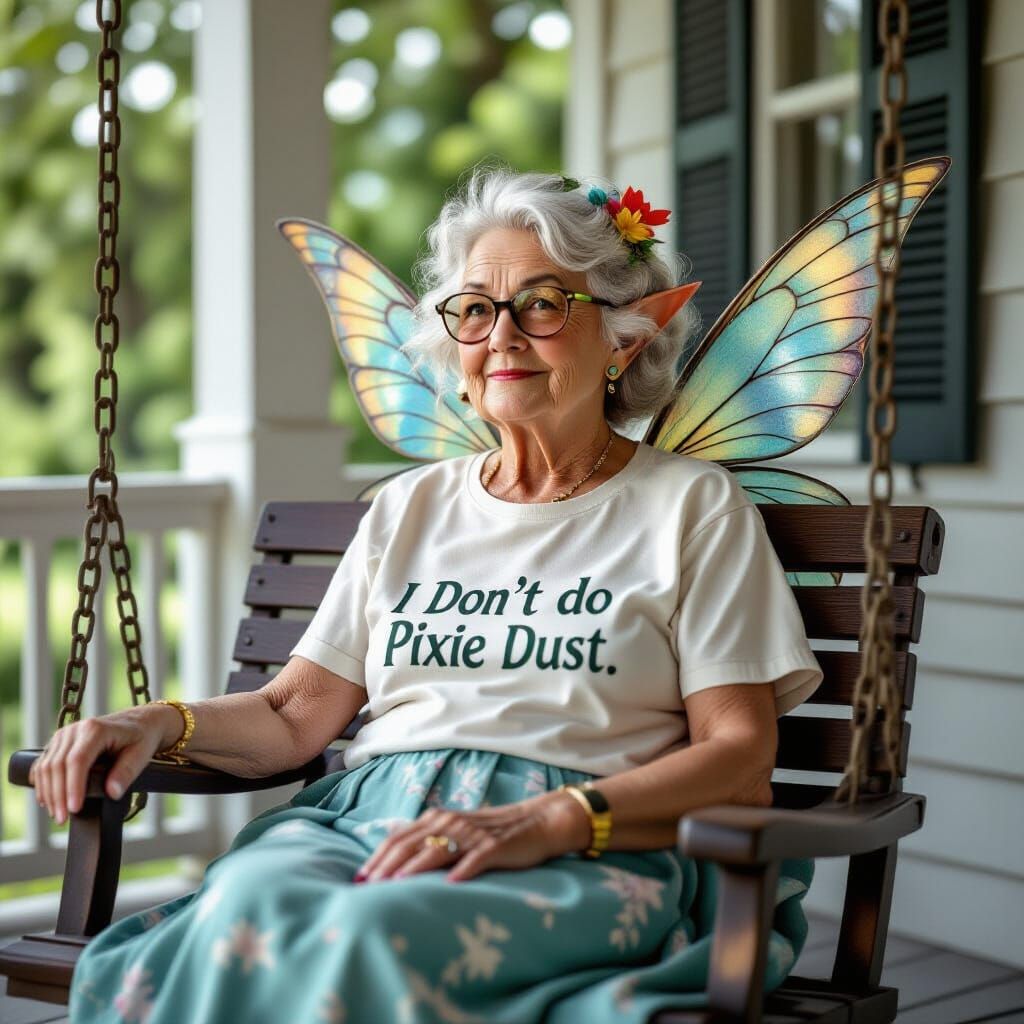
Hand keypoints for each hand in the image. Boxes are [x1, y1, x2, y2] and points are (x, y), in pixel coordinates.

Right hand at [26, 706, 176, 823]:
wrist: (138, 722)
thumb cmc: (141, 737)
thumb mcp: (142, 754)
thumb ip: (127, 772)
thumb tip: (112, 793)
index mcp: (96, 729)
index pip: (77, 760)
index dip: (73, 786)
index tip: (74, 809)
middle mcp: (76, 729)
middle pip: (57, 765)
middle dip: (58, 795)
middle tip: (63, 820)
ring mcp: (65, 735)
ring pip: (46, 766)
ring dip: (48, 793)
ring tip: (57, 815)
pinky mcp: (59, 742)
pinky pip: (43, 764)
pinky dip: (42, 783)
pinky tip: (46, 800)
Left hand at [355, 791, 591, 883]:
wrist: (537, 821)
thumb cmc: (493, 832)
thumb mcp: (457, 831)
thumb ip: (431, 841)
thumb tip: (397, 864)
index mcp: (438, 818)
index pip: (399, 837)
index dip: (377, 856)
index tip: (359, 878)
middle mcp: (451, 823)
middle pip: (410, 844)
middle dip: (386, 866)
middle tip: (367, 887)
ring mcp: (472, 835)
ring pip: (436, 851)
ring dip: (413, 869)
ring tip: (395, 886)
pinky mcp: (495, 847)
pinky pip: (475, 859)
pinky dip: (462, 870)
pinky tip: (450, 884)